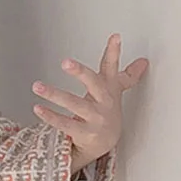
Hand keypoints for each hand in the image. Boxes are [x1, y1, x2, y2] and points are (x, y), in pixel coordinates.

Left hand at [32, 33, 148, 170]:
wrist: (105, 143)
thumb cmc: (105, 112)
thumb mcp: (114, 91)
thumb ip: (126, 75)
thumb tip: (144, 61)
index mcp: (109, 89)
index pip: (112, 68)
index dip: (114, 52)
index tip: (115, 37)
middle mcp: (104, 102)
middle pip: (94, 84)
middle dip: (81, 73)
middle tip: (65, 62)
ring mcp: (95, 118)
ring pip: (74, 104)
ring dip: (54, 95)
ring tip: (37, 86)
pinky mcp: (84, 133)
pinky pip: (65, 124)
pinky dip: (50, 116)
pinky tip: (38, 108)